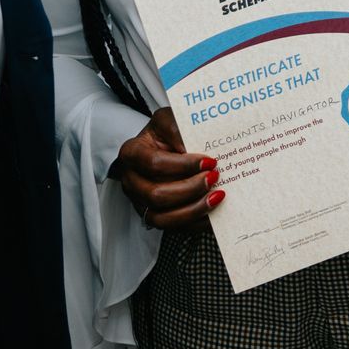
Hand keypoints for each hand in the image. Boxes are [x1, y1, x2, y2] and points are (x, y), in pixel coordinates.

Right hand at [112, 107, 222, 230]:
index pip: (154, 164)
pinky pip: (173, 229)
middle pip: (156, 195)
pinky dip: (195, 223)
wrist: (160, 147)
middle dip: (190, 189)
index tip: (209, 161)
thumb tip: (186, 148)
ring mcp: (140, 202)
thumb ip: (175, 128)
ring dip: (193, 210)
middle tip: (214, 177)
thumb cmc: (165, 132)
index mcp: (131, 154)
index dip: (183, 165)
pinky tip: (214, 211)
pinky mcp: (153, 216)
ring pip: (162, 218)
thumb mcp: (167, 119)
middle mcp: (131, 181)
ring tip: (217, 196)